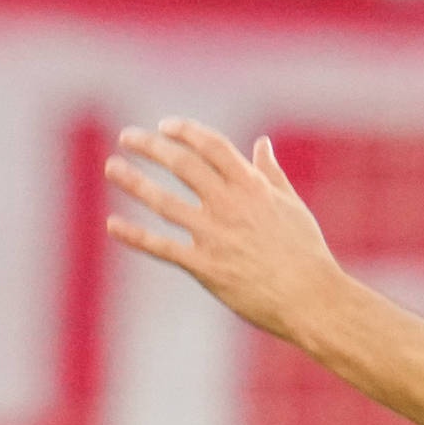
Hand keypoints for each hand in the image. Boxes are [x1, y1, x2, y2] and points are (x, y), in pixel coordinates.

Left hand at [105, 121, 336, 342]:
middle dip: (151, 147)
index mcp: (252, 188)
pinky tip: (113, 224)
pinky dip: (135, 235)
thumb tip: (262, 144)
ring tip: (112, 167)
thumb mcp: (292, 206)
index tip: (165, 125)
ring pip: (164, 202)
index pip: (212, 146)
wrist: (311, 299)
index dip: (185, 131)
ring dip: (134, 181)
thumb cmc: (306, 253)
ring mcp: (215, 236)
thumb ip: (271, 173)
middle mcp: (230, 205)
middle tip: (127, 137)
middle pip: (182, 165)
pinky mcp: (205, 267)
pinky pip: (162, 248)